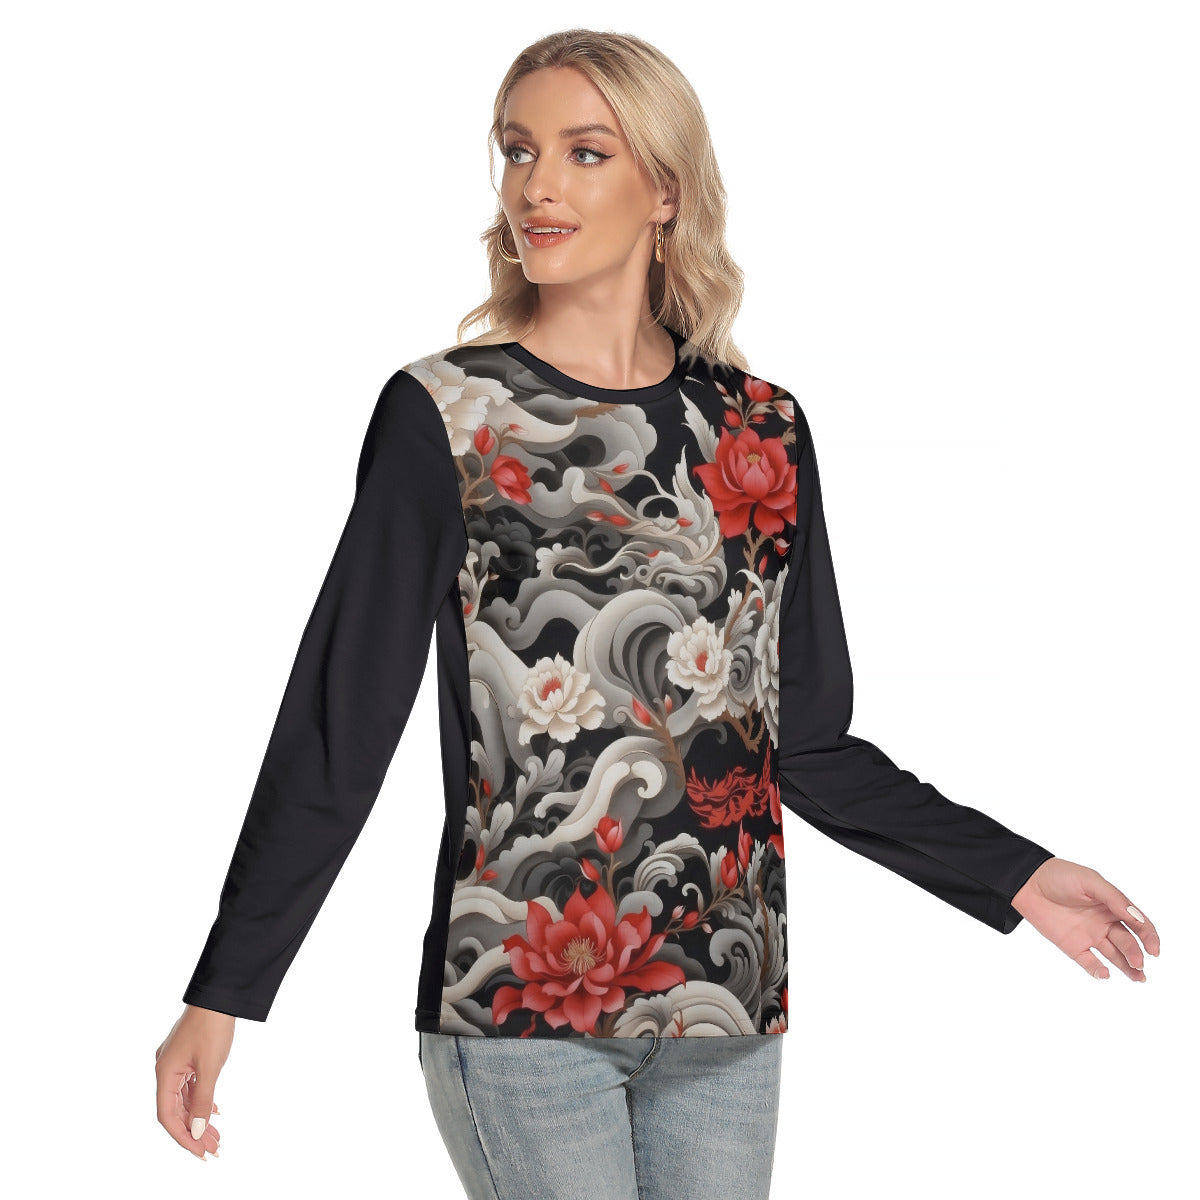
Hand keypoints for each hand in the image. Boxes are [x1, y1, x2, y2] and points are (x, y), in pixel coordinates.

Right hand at [155, 1005, 234, 1158]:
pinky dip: (199, 1100)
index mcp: (165, 1073)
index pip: (168, 1116)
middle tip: (212, 1148)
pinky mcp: (186, 1056)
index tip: (199, 1151)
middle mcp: (165, 1069)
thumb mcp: (210, 1067)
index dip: (182, 1136)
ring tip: (215, 1135)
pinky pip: (189, 1086)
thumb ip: (202, 1100)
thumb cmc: (212, 1027)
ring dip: (198, 1117)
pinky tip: (212, 1111)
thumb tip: (197, 1130)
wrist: (218, 995)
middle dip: (193, 1131)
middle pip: (175, 1110)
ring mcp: (175, 1062)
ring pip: (183, 1098)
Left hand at [1011, 856, 1159, 980]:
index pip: (1138, 924)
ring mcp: (1089, 935)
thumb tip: (1137, 918)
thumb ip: (1114, 899)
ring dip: (1127, 967)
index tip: (1154, 949)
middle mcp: (1104, 923)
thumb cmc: (1060, 875)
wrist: (1027, 882)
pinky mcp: (1073, 946)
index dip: (1149, 937)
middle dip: (1136, 954)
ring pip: (1114, 956)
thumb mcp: (1090, 881)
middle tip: (1138, 963)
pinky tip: (1105, 974)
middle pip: (1127, 942)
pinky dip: (1098, 970)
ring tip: (1138, 978)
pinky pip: (1089, 962)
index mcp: (1112, 906)